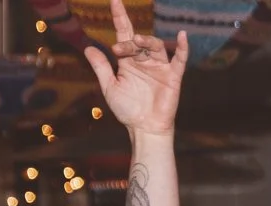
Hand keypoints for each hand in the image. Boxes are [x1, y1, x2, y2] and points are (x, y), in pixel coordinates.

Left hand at [83, 0, 186, 135]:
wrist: (144, 128)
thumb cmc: (128, 110)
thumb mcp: (109, 87)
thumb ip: (101, 67)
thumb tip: (87, 48)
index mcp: (129, 61)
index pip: (124, 34)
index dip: (120, 17)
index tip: (114, 1)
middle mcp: (144, 60)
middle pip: (138, 41)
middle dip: (128, 41)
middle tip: (117, 49)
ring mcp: (160, 67)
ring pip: (155, 46)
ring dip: (146, 41)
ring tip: (137, 41)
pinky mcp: (172, 77)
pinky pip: (180, 59)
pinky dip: (183, 48)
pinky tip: (183, 36)